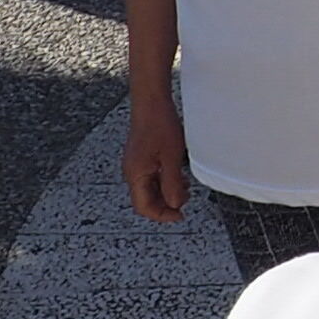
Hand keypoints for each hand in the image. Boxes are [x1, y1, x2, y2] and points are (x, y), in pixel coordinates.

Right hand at [122, 88, 191, 224]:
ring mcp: (135, 164)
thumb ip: (173, 183)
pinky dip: (164, 181)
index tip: (180, 215)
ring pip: (149, 189)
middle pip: (146, 200)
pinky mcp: (140, 157)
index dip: (163, 215)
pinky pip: (151, 177)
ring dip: (167, 192)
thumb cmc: (160, 125)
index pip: (144, 207)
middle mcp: (132, 172)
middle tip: (186, 200)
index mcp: (136, 175)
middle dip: (166, 204)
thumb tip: (175, 204)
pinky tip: (179, 175)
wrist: (151, 102)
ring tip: (186, 187)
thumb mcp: (171, 158)